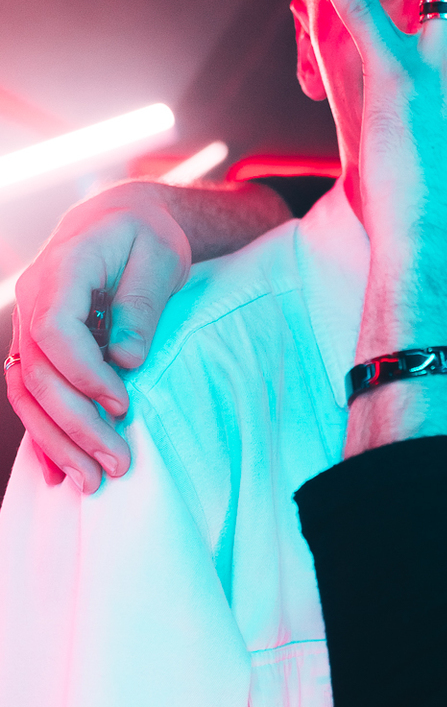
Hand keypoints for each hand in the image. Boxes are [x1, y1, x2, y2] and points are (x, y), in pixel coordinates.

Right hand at [5, 183, 191, 491]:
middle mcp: (32, 299)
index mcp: (62, 269)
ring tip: (93, 482)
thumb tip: (127, 360)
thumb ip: (142, 305)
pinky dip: (44, 436)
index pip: (55, 329)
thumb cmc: (145, 238)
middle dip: (76, 423)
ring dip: (57, 441)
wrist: (117, 223)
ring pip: (27, 393)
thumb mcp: (158, 256)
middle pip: (39, 372)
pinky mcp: (36, 350)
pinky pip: (29, 397)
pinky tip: (60, 473)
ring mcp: (27, 327)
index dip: (84, 372)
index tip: (123, 404)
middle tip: (118, 463)